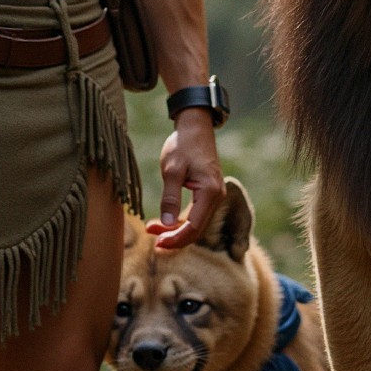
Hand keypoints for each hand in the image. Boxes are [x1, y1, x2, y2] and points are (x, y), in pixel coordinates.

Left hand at [146, 110, 222, 249]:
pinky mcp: (208, 193)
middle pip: (197, 229)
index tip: (157, 243)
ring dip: (176, 229)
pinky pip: (196, 214)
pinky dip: (180, 220)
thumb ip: (170, 198)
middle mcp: (217, 197)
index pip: (194, 227)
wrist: (195, 127)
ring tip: (153, 229)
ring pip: (196, 223)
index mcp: (210, 192)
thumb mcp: (172, 171)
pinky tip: (164, 221)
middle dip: (175, 237)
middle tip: (153, 241)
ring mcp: (214, 195)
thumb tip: (166, 224)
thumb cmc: (183, 145)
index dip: (176, 239)